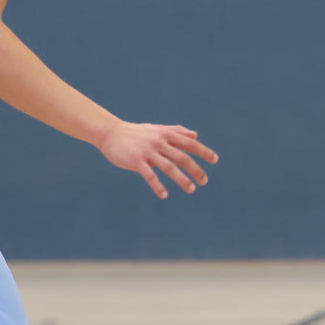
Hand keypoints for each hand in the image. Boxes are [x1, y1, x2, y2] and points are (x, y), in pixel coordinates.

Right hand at [99, 122, 218, 198]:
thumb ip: (176, 131)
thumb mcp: (157, 129)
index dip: (203, 151)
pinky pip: (150, 175)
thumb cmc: (136, 132)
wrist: (110, 133)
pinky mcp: (136, 161)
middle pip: (182, 157)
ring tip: (191, 189)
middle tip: (204, 181)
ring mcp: (148, 151)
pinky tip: (164, 195)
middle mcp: (159, 142)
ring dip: (182, 179)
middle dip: (195, 169)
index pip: (189, 143)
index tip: (214, 160)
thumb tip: (195, 135)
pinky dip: (158, 185)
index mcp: (166, 134)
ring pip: (169, 167)